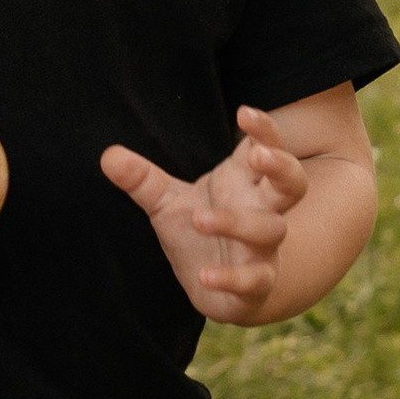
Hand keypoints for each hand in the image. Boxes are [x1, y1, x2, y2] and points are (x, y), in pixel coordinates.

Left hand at [102, 105, 308, 320]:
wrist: (215, 286)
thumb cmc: (198, 230)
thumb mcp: (166, 201)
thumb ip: (142, 179)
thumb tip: (107, 155)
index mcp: (245, 182)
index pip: (266, 148)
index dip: (264, 130)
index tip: (244, 111)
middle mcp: (262, 211)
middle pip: (292, 183)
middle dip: (282, 166)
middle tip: (259, 154)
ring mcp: (263, 249)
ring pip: (271, 230)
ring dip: (239, 222)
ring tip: (198, 218)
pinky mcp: (257, 284)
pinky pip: (255, 280)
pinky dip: (232, 278)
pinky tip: (205, 276)